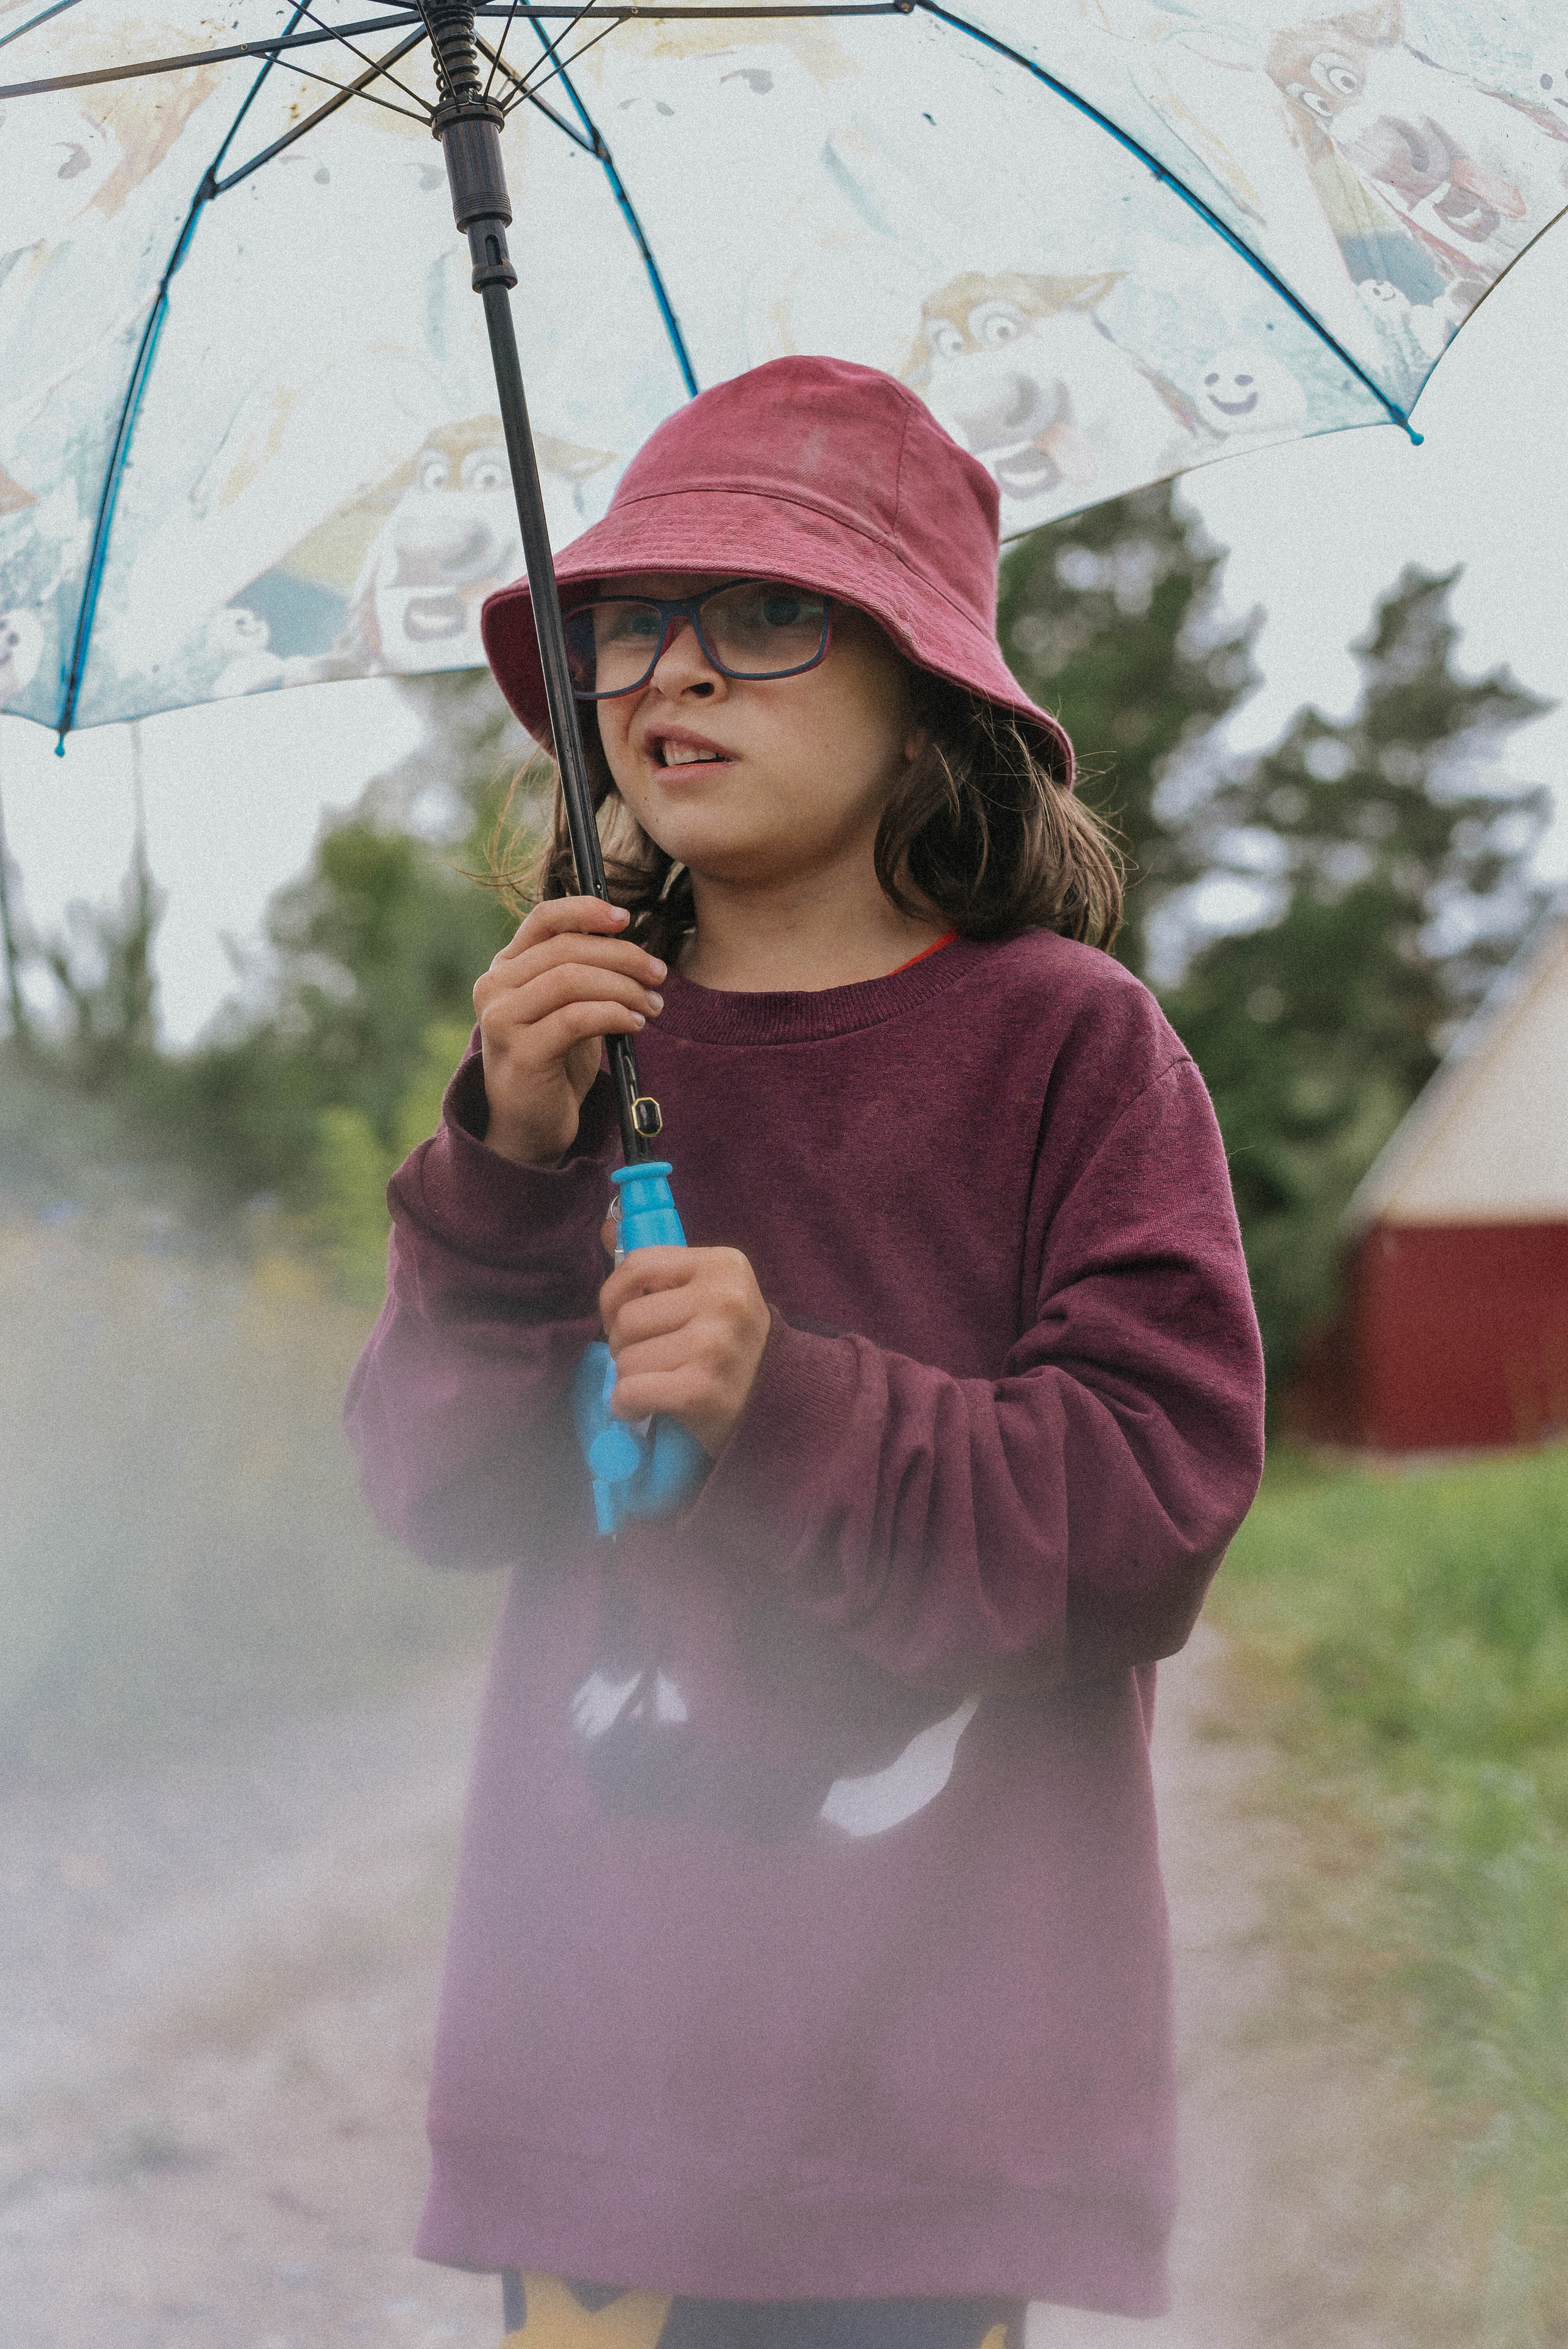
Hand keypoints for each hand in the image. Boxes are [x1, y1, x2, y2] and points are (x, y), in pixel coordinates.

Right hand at [473, 896, 665, 1166]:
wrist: (530, 1124)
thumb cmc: (555, 1061)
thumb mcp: (567, 1006)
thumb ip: (582, 971)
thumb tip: (626, 937)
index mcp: (506, 967)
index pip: (544, 919)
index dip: (586, 910)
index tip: (626, 918)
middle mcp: (495, 987)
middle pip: (567, 948)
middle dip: (623, 957)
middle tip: (658, 975)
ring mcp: (502, 1019)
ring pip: (572, 979)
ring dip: (623, 987)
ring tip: (651, 1005)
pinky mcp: (521, 1052)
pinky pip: (577, 1018)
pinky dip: (614, 1014)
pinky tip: (634, 1024)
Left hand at [598, 1246, 770, 1457]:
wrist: (775, 1393)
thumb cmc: (728, 1337)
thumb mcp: (706, 1288)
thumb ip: (658, 1262)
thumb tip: (606, 1226)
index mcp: (723, 1265)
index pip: (638, 1265)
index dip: (613, 1295)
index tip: (620, 1315)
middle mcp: (723, 1300)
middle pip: (628, 1319)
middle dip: (624, 1343)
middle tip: (649, 1355)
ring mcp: (714, 1346)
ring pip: (627, 1359)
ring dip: (628, 1377)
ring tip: (655, 1380)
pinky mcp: (702, 1390)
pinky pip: (632, 1391)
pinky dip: (627, 1404)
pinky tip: (641, 1406)